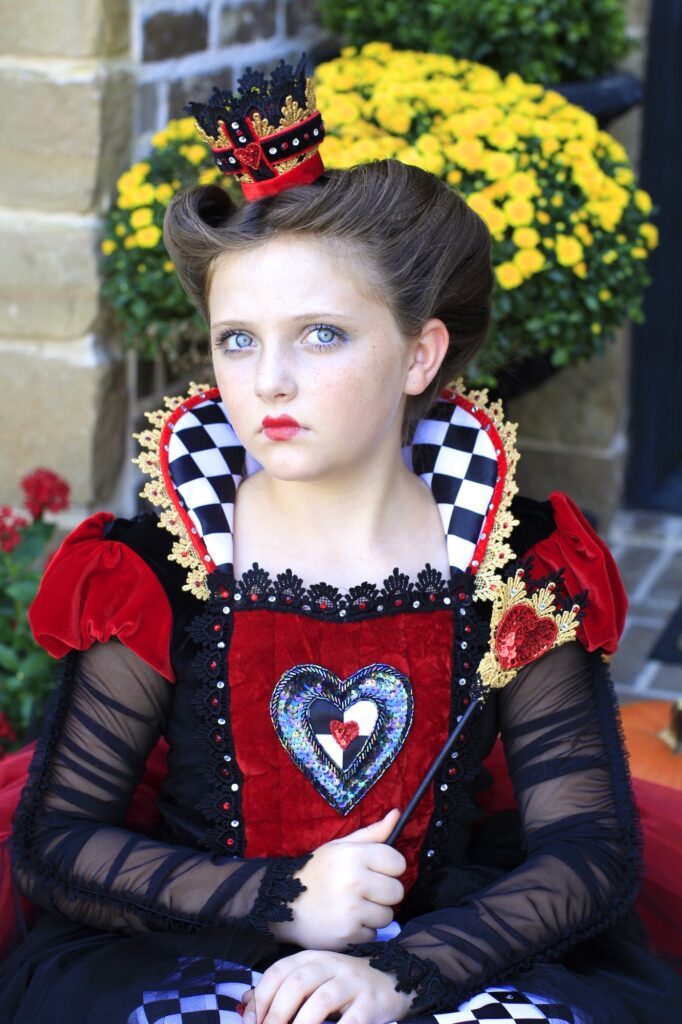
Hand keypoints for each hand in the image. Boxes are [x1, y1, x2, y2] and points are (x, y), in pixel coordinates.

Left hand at [242, 950, 413, 1023]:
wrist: (398, 977)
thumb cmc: (348, 984)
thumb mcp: (316, 977)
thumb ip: (284, 988)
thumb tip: (245, 1002)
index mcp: (314, 958)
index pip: (279, 972)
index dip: (261, 999)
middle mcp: (332, 965)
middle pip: (296, 984)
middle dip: (276, 1015)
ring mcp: (353, 982)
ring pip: (320, 1001)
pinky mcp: (372, 1003)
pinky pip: (350, 1022)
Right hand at [270, 809, 405, 949]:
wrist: (283, 904)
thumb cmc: (317, 872)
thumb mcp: (340, 847)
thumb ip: (372, 833)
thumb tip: (397, 814)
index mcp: (354, 855)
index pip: (398, 863)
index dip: (390, 868)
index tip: (377, 872)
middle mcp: (355, 881)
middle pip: (397, 892)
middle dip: (384, 894)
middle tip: (365, 892)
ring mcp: (352, 909)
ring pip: (387, 916)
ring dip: (374, 915)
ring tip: (354, 907)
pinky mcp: (348, 934)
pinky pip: (373, 935)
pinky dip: (362, 931)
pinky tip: (346, 922)